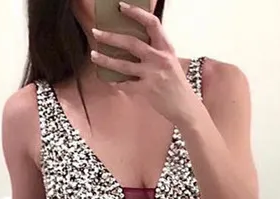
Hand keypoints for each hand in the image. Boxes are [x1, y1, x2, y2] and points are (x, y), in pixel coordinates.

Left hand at [90, 3, 203, 127]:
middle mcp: (160, 58)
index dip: (136, 13)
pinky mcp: (148, 90)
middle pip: (131, 43)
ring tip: (93, 55)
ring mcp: (153, 75)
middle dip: (111, 37)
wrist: (186, 107)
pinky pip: (126, 85)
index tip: (122, 7)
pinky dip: (116, 83)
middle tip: (96, 33)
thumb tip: (135, 43)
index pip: (152, 23)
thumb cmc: (176, 84)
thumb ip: (156, 51)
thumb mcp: (170, 61)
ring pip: (124, 65)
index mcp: (166, 48)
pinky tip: (108, 80)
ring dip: (106, 60)